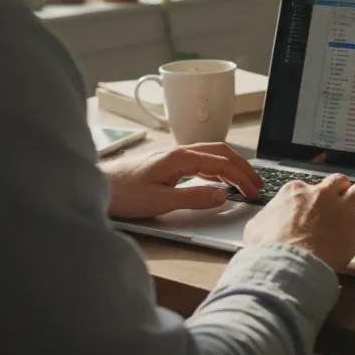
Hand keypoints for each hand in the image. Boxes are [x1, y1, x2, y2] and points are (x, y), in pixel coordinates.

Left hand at [103, 143, 263, 219]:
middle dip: (243, 167)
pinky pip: (201, 161)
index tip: (253, 191)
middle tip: (257, 183)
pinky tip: (220, 180)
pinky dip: (218, 169)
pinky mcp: (168, 164)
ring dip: (232, 166)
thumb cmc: (123, 193)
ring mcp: (174, 156)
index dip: (241, 177)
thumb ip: (194, 198)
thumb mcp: (160, 201)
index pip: (221, 163)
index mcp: (180, 158)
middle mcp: (179, 152)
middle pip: (221, 152)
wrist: (96, 185)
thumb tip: (222, 195)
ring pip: (212, 155)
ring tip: (245, 181)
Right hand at [243, 174, 354, 270]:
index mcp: (295, 192)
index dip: (312, 196)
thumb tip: (262, 223)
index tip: (314, 204)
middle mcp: (321, 194)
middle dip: (342, 189)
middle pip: (338, 182)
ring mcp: (341, 208)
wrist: (288, 263)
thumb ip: (263, 220)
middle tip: (344, 199)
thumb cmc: (270, 249)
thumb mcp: (255, 230)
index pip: (307, 186)